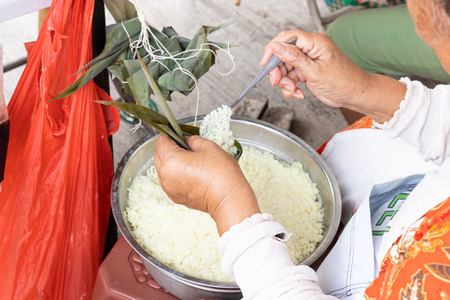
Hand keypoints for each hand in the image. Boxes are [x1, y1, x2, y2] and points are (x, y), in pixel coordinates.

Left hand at [154, 135, 259, 234]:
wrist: (228, 198)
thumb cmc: (221, 173)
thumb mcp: (207, 146)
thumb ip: (191, 139)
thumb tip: (184, 140)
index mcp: (171, 160)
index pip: (162, 141)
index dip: (171, 134)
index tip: (180, 134)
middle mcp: (165, 176)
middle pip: (159, 155)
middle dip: (169, 148)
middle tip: (186, 146)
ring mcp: (169, 188)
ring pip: (163, 168)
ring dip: (171, 162)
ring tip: (190, 161)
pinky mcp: (175, 196)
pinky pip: (169, 180)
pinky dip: (175, 174)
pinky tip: (191, 173)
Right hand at [261, 30, 406, 122]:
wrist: (354, 94)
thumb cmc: (343, 82)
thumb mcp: (314, 71)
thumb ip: (294, 58)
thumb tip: (277, 47)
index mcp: (314, 42)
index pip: (287, 38)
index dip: (273, 49)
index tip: (265, 63)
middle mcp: (310, 49)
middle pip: (282, 55)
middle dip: (278, 71)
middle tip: (278, 83)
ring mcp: (308, 60)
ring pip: (285, 68)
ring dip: (285, 82)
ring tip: (293, 91)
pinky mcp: (306, 71)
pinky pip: (291, 77)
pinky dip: (290, 87)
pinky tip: (298, 93)